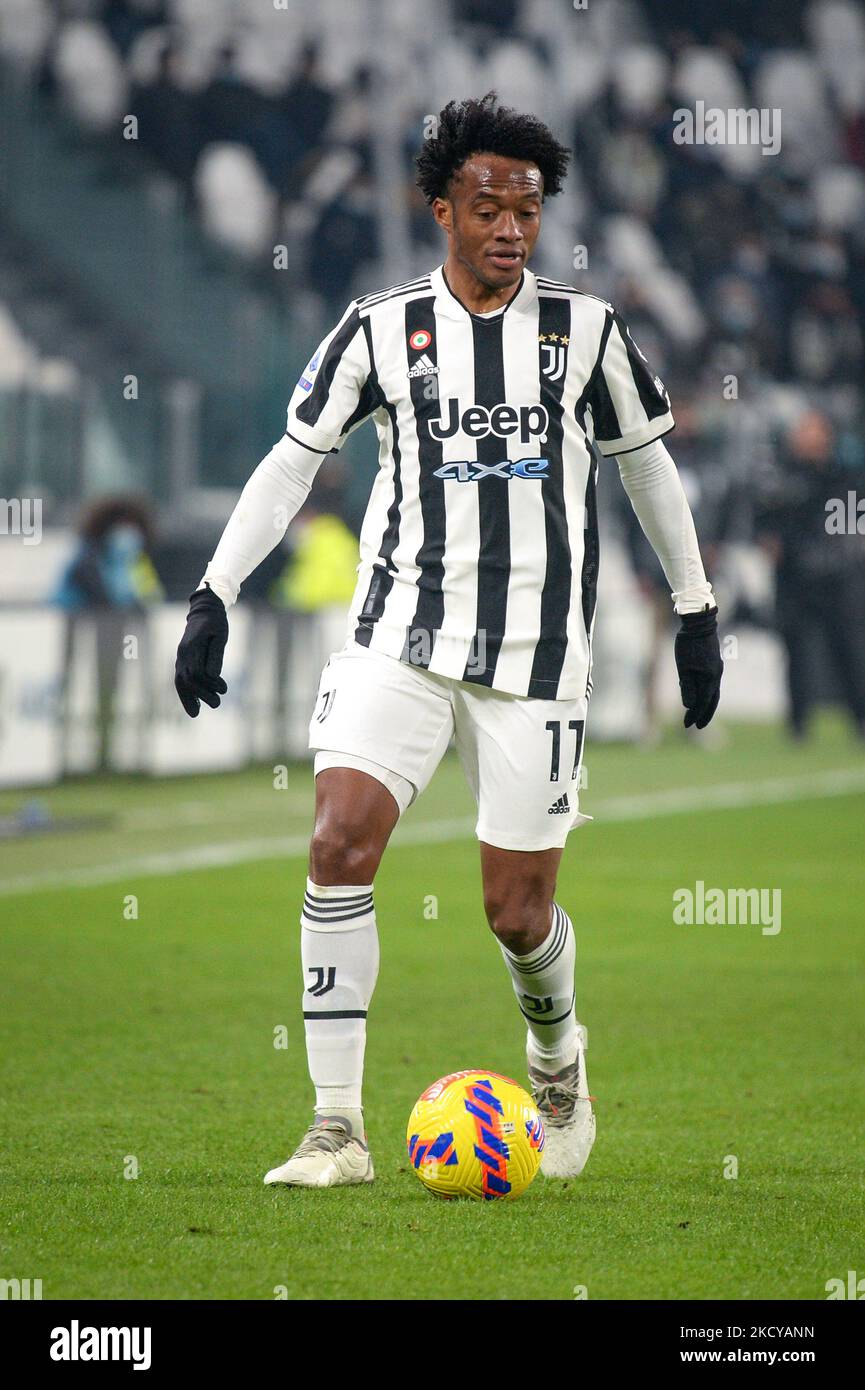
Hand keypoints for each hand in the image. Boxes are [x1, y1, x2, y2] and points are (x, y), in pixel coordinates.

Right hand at [174, 586, 228, 717]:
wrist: (205, 609)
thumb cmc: (216, 622)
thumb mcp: (220, 636)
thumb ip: (216, 655)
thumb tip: (213, 676)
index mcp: (190, 647)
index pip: (195, 672)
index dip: (209, 684)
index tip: (224, 690)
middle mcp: (182, 654)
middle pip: (185, 680)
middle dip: (199, 695)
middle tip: (217, 705)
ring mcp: (181, 657)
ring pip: (179, 682)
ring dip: (187, 698)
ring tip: (195, 713)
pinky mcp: (184, 659)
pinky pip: (181, 678)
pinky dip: (185, 692)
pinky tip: (193, 703)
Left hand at [674, 606, 721, 728]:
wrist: (699, 623)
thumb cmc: (688, 645)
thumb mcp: (683, 668)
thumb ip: (686, 687)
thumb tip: (689, 706)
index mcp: (709, 678)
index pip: (703, 702)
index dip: (695, 715)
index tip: (687, 725)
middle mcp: (716, 675)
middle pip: (712, 700)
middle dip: (705, 714)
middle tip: (698, 726)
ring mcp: (717, 669)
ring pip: (713, 692)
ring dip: (707, 704)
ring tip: (700, 714)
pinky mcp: (714, 663)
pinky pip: (712, 683)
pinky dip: (708, 693)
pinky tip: (701, 695)